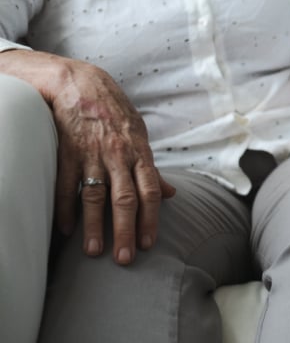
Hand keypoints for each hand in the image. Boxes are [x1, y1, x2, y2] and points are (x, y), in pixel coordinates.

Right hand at [50, 60, 174, 264]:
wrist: (82, 84)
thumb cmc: (115, 113)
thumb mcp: (140, 136)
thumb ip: (152, 168)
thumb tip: (172, 194)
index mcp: (139, 152)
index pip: (149, 191)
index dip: (150, 218)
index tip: (149, 244)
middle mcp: (118, 155)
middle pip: (124, 199)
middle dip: (125, 230)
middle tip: (125, 259)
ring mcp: (91, 154)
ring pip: (94, 195)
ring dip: (94, 226)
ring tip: (93, 252)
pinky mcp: (66, 151)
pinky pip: (65, 184)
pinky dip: (64, 208)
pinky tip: (65, 230)